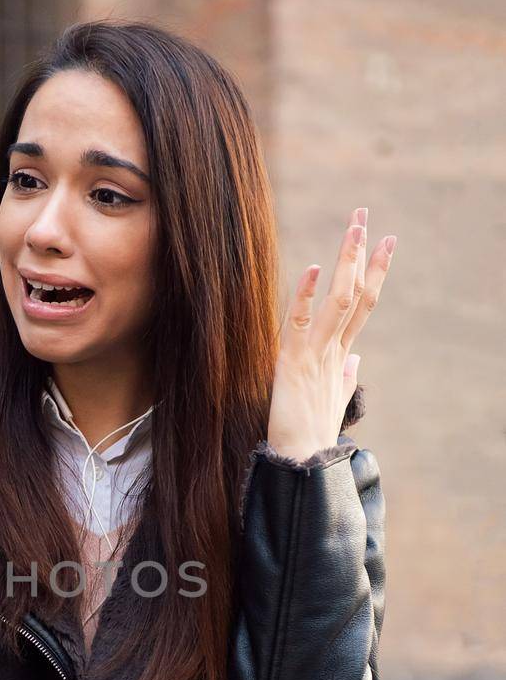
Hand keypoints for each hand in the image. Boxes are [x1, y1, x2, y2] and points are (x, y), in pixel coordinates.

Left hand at [266, 206, 395, 460]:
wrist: (302, 463)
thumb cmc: (312, 434)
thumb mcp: (332, 398)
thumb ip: (345, 375)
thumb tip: (355, 358)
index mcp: (341, 355)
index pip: (363, 305)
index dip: (374, 272)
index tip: (385, 241)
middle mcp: (334, 350)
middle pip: (357, 293)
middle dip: (362, 253)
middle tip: (365, 216)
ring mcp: (317, 354)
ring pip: (340, 300)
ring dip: (348, 262)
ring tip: (355, 227)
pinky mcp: (295, 363)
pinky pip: (299, 323)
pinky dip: (305, 295)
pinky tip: (312, 269)